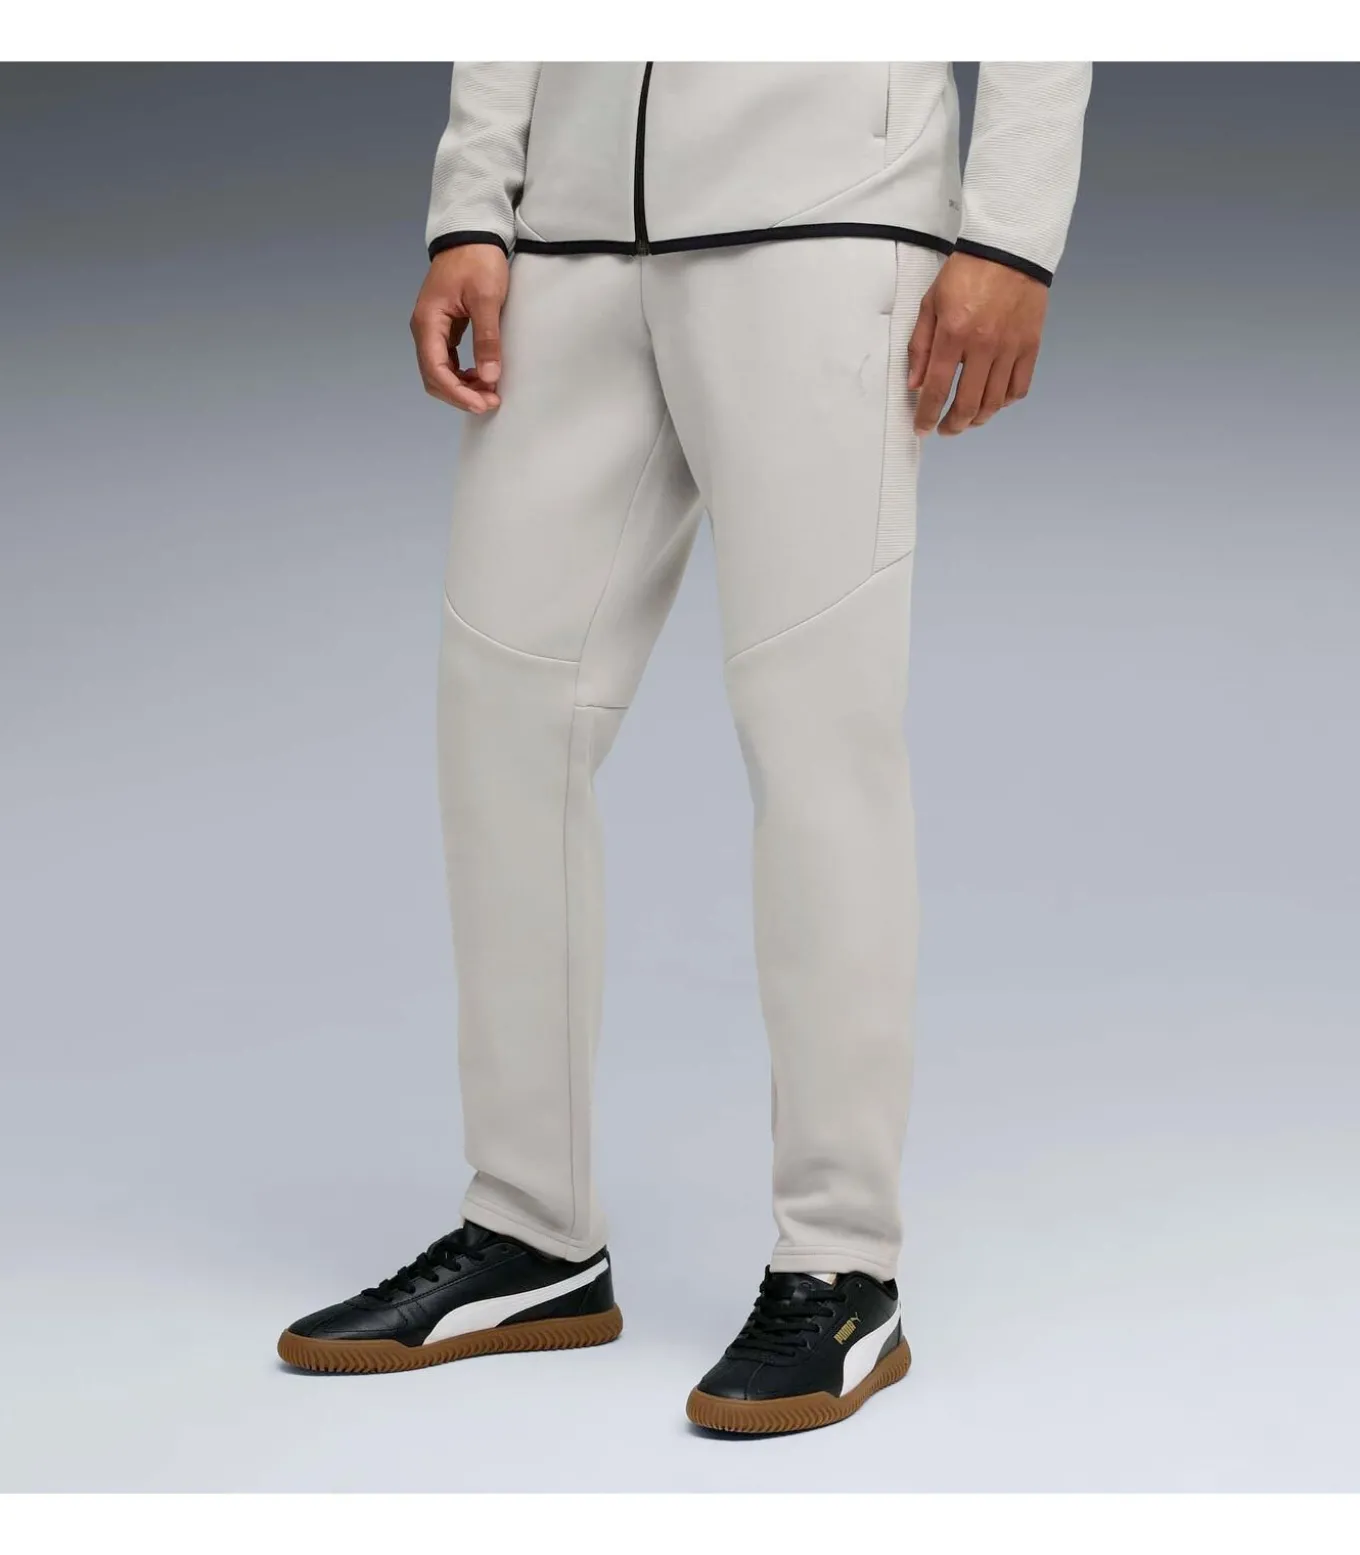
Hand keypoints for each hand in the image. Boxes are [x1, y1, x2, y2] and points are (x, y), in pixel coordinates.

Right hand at [409, 245, 509, 412]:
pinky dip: (463, 374)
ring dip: (462, 386)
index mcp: (428, 322)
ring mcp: (432, 329)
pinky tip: (481, 376)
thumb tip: (489, 376)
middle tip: (490, 402)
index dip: (458, 393)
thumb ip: (486, 339)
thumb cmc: (477, 261)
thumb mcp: (486, 299)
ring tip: (489, 392)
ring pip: (440, 371)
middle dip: (460, 394)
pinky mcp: (443, 327)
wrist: (471, 234)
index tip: (483, 403)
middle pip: (434, 377)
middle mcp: (424, 329)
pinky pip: (448, 360)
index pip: (436, 371)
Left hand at [907, 252, 1047, 435]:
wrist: (1009, 248)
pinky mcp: (1030, 346)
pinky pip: (1019, 387)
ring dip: (978, 419)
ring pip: (995, 402)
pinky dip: (1006, 402)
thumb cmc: (967, 272)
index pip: (937, 389)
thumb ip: (921, 346)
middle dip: (953, 425)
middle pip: (968, 404)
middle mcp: (983, 347)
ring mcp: (1010, 348)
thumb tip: (915, 384)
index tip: (922, 428)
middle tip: (944, 430)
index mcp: (954, 335)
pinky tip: (994, 402)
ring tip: (966, 421)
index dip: (927, 415)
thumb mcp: (931, 303)